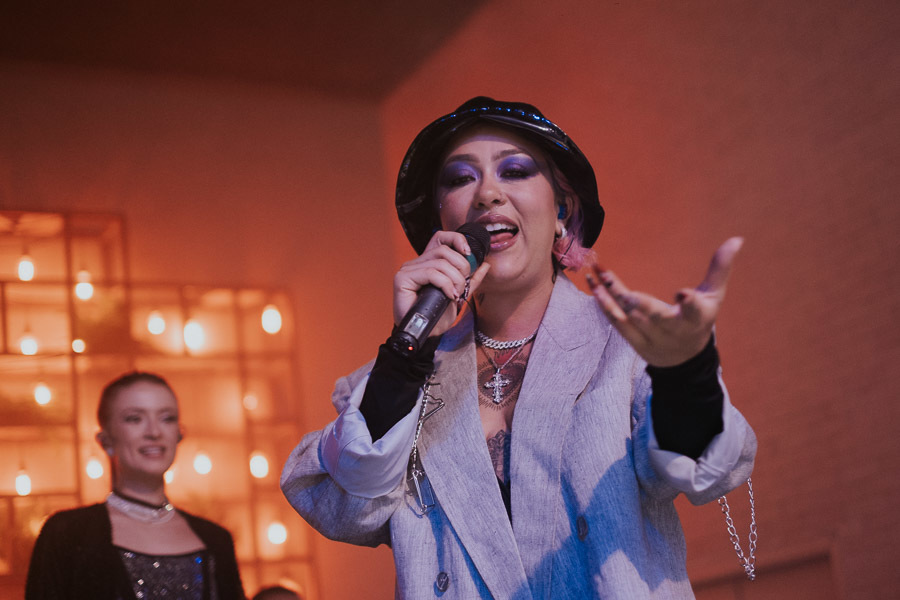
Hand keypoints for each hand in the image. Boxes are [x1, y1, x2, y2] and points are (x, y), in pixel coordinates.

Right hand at [393, 230, 490, 337]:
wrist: (426, 334)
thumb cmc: (437, 316)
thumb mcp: (459, 294)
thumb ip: (470, 280)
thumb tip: (485, 264)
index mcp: (428, 263)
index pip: (441, 237)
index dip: (456, 239)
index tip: (469, 253)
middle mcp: (416, 263)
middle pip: (444, 250)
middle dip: (461, 267)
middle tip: (462, 286)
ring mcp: (408, 270)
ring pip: (439, 262)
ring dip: (455, 279)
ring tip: (456, 294)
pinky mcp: (402, 278)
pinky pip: (430, 273)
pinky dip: (445, 284)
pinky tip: (449, 295)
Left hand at [586, 237, 743, 366]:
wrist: (684, 360)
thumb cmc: (700, 321)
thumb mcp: (714, 296)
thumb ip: (720, 269)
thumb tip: (737, 239)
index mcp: (697, 320)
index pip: (695, 312)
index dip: (690, 304)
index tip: (683, 294)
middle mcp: (673, 331)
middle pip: (654, 317)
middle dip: (637, 302)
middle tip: (619, 284)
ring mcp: (651, 338)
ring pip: (627, 318)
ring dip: (609, 296)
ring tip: (597, 275)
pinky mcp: (634, 340)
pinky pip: (616, 323)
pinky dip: (603, 305)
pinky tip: (594, 286)